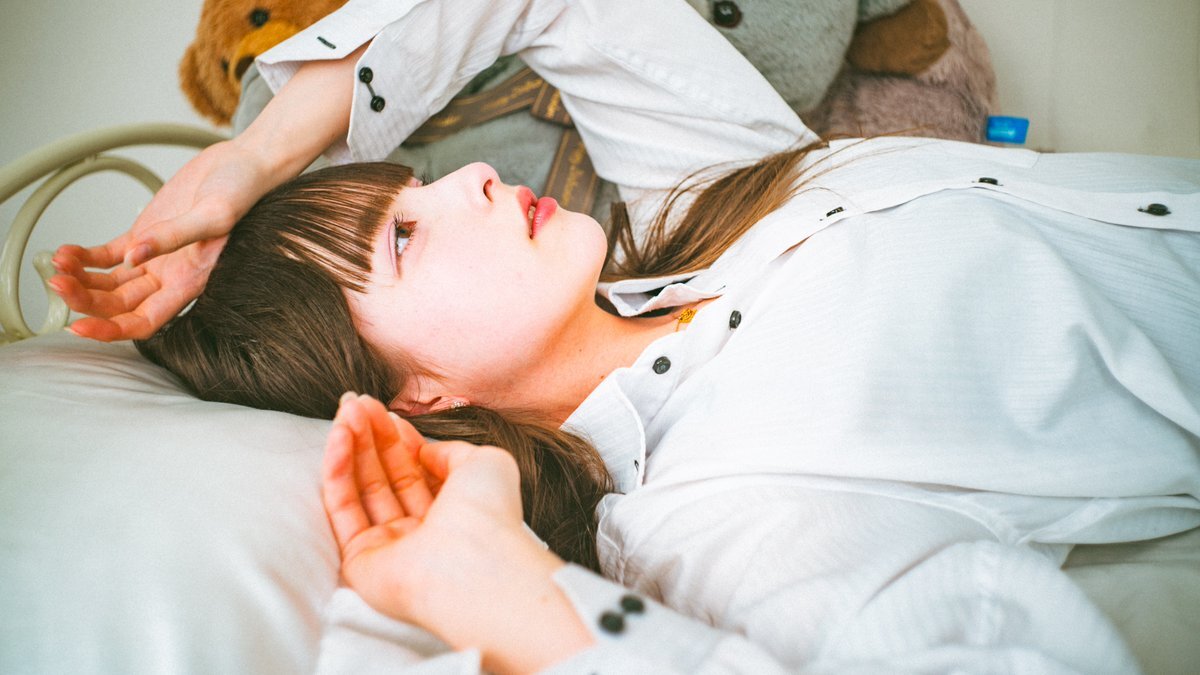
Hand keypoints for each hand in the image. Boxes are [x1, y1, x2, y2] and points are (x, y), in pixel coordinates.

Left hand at [49, 139, 273, 340]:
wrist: (244, 165)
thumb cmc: (242, 194)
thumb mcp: (215, 215)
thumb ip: (175, 236)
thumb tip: (135, 256)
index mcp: (191, 282)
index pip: (145, 322)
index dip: (112, 329)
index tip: (80, 326)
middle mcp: (171, 276)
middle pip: (120, 305)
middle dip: (86, 299)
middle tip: (58, 284)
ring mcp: (155, 256)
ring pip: (109, 283)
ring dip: (81, 279)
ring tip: (58, 265)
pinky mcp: (146, 234)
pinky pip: (108, 256)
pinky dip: (86, 257)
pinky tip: (67, 252)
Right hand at [323, 394, 592, 672]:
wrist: (474, 562)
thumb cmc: (489, 514)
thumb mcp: (485, 463)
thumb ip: (451, 451)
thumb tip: (423, 451)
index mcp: (452, 514)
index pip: (416, 471)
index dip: (398, 438)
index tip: (383, 409)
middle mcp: (420, 532)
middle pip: (386, 477)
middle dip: (370, 436)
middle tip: (355, 401)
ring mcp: (388, 549)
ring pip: (362, 490)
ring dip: (351, 446)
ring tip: (345, 409)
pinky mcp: (359, 562)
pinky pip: (343, 510)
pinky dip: (337, 471)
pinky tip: (339, 436)